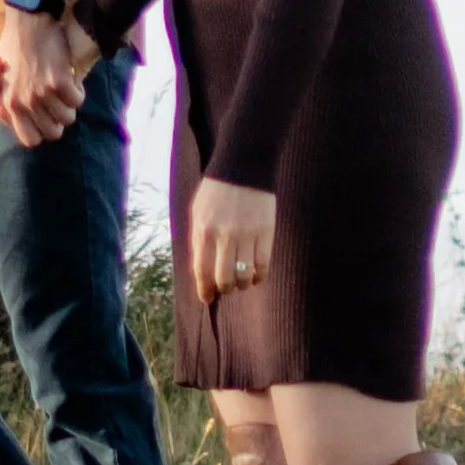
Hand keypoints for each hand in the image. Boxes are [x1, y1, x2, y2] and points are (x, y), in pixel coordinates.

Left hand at [0, 18, 94, 140]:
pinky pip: (77, 101)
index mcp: (9, 103)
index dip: (41, 131)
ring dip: (70, 105)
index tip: (45, 118)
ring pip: (68, 118)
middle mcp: (24, 102)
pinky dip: (78, 92)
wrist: (28, 21)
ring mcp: (42, 93)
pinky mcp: (59, 81)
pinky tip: (72, 79)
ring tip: (65, 89)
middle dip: (58, 119)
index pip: (30, 139)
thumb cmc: (13, 45)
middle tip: (58, 103)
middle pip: (53, 133)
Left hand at [182, 172, 278, 304]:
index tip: (207, 298)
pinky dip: (259, 276)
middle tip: (226, 287)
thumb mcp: (198, 211)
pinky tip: (256, 275)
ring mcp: (246, 234)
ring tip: (241, 282)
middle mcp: (223, 235)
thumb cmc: (217, 190)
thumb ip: (199, 239)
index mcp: (203, 229)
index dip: (205, 289)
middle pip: (223, 278)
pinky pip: (262, 266)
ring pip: (243, 276)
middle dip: (224, 289)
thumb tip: (201, 271)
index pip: (201, 270)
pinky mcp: (266, 232)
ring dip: (241, 285)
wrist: (242, 165)